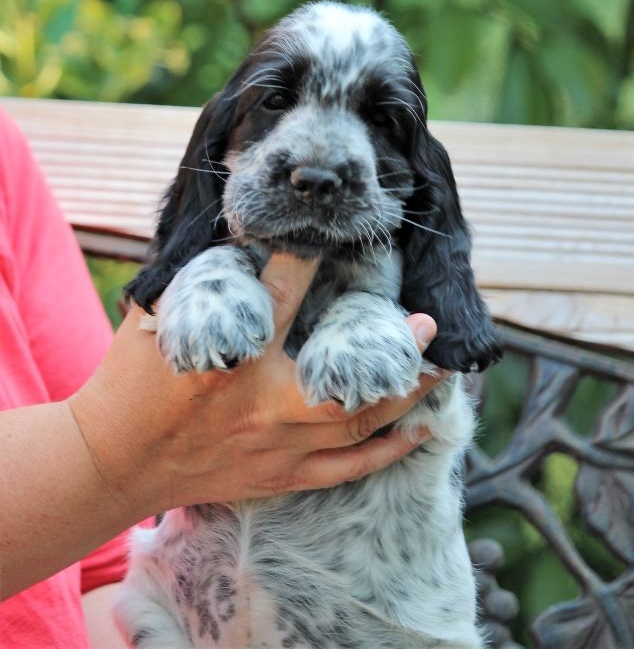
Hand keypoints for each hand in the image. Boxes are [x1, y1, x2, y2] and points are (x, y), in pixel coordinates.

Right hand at [70, 254, 448, 514]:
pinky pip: (345, 469)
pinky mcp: (279, 475)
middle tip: (426, 323)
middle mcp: (258, 401)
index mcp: (227, 353)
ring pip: (355, 422)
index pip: (281, 290)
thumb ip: (196, 279)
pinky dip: (386, 451)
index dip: (308, 257)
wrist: (114, 459)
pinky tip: (420, 431)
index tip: (336, 240)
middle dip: (390, 349)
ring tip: (440, 370)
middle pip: (340, 373)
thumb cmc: (131, 381)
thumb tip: (234, 236)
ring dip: (404, 396)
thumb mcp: (154, 317)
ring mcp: (274, 444)